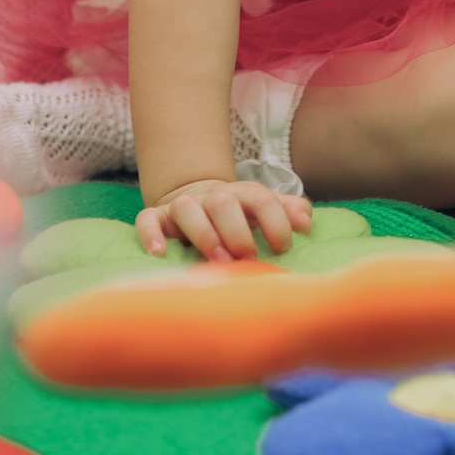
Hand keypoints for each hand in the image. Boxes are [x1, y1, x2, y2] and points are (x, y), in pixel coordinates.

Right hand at [137, 176, 311, 259]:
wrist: (199, 199)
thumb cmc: (240, 214)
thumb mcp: (265, 209)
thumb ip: (289, 211)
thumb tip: (307, 223)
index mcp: (243, 194)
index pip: (262, 199)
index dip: (275, 222)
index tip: (283, 249)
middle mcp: (212, 197)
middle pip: (223, 203)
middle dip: (237, 230)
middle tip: (248, 257)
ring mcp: (183, 205)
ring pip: (187, 209)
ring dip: (204, 235)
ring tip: (217, 260)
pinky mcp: (157, 217)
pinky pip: (147, 220)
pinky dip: (151, 235)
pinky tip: (160, 254)